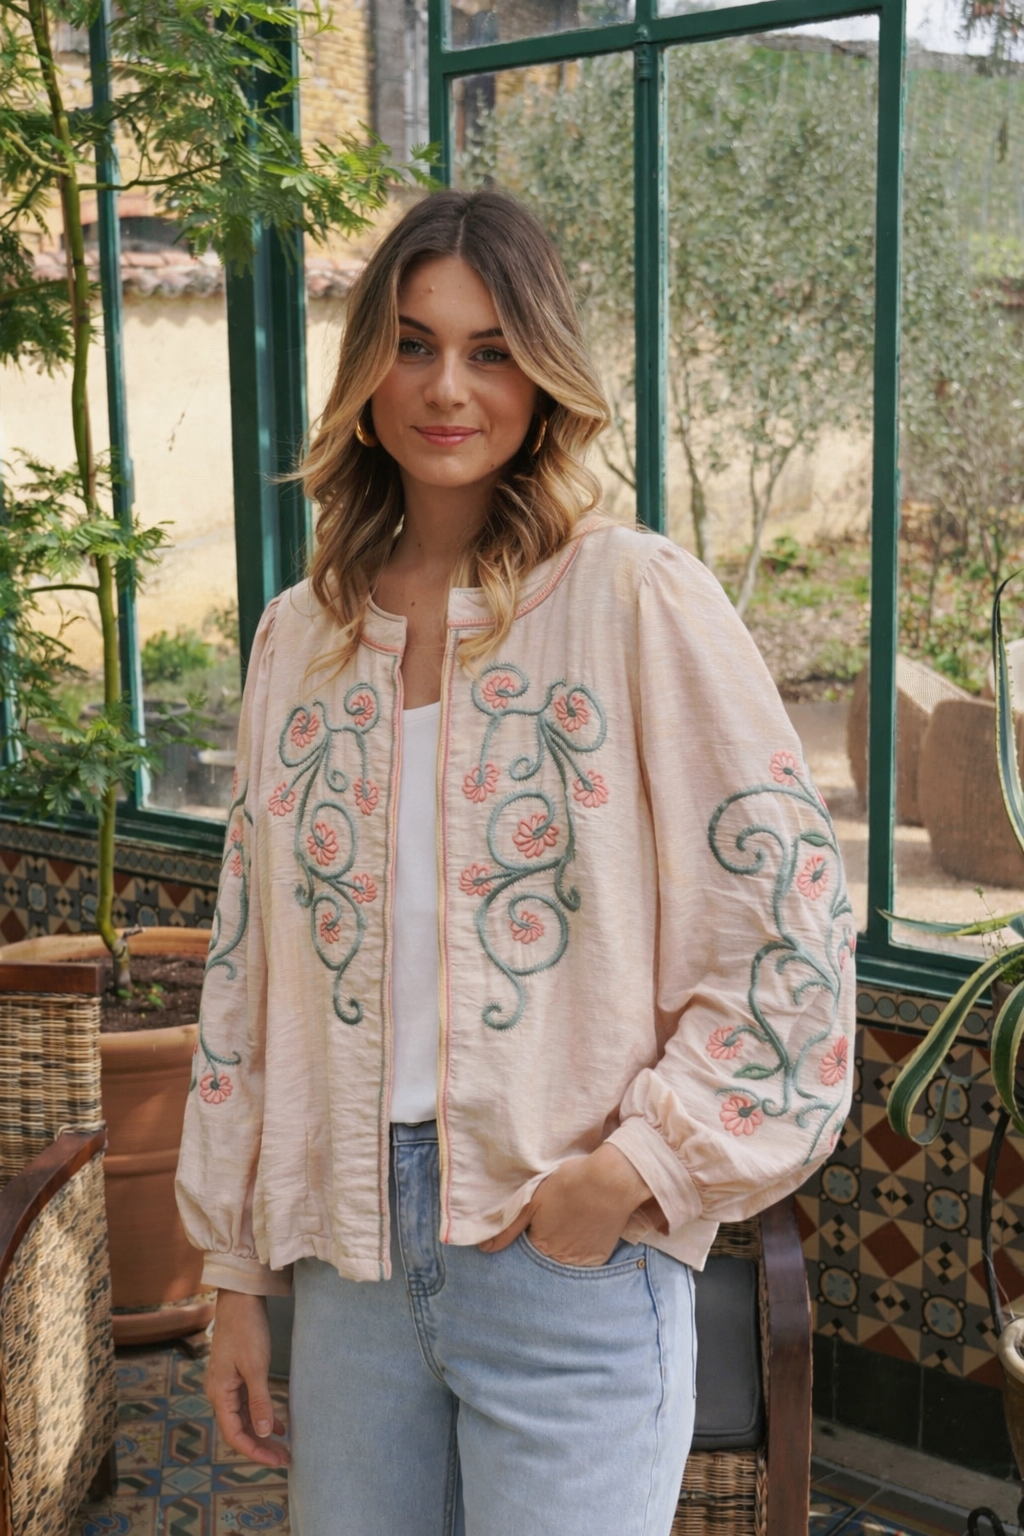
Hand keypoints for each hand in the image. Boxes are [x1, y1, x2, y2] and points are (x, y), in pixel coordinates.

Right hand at [206, 1290, 289, 1466]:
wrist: (240, 1298)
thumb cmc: (247, 1329)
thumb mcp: (255, 1366)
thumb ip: (260, 1401)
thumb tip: (263, 1433)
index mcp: (220, 1393)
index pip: (235, 1434)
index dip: (254, 1451)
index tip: (276, 1460)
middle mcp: (220, 1393)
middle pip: (240, 1429)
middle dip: (261, 1446)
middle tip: (285, 1458)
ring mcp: (228, 1384)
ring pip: (245, 1418)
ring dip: (262, 1432)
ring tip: (284, 1446)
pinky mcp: (237, 1375)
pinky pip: (248, 1404)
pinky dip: (262, 1414)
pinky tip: (278, 1424)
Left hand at [479, 1145, 653, 1267]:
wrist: (611, 1180)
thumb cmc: (568, 1184)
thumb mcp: (532, 1200)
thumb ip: (508, 1227)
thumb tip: (485, 1249)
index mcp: (541, 1247)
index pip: (526, 1248)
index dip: (530, 1230)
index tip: (538, 1217)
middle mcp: (561, 1261)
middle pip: (546, 1255)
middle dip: (548, 1239)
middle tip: (557, 1216)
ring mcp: (583, 1261)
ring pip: (565, 1257)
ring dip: (565, 1244)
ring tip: (572, 1219)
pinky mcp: (601, 1256)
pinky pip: (585, 1258)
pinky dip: (583, 1244)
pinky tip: (585, 1225)